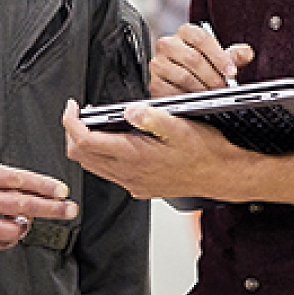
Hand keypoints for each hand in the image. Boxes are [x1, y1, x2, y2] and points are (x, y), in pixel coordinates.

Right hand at [0, 158, 77, 251]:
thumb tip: (24, 179)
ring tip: (25, 219)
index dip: (44, 185)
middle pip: (22, 203)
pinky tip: (6, 228)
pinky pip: (1, 242)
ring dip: (26, 224)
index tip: (62, 190)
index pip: (19, 178)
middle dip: (51, 208)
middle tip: (69, 209)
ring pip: (14, 228)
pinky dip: (10, 236)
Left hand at [63, 98, 250, 200]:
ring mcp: (133, 183)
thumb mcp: (180, 125)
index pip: (84, 141)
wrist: (222, 175)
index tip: (72, 107)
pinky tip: (115, 142)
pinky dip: (102, 157)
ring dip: (86, 145)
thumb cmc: (205, 151)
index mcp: (133, 155)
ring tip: (94, 124)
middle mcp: (129, 173)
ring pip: (93, 166)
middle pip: (81, 156)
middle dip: (73, 132)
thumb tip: (129, 109)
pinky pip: (110, 174)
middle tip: (79, 114)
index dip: (71, 122)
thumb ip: (151, 116)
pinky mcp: (140, 187)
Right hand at [148, 23, 253, 95]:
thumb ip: (234, 55)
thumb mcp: (220, 58)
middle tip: (224, 88)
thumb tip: (246, 53)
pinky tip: (197, 101)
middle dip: (212, 76)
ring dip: (202, 88)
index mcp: (185, 32)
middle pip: (193, 58)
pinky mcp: (154, 83)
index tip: (232, 72)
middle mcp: (167, 44)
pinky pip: (172, 92)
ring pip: (183, 76)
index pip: (201, 38)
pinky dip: (188, 98)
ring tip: (213, 95)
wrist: (181, 82)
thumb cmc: (202, 66)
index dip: (219, 56)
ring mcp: (158, 64)